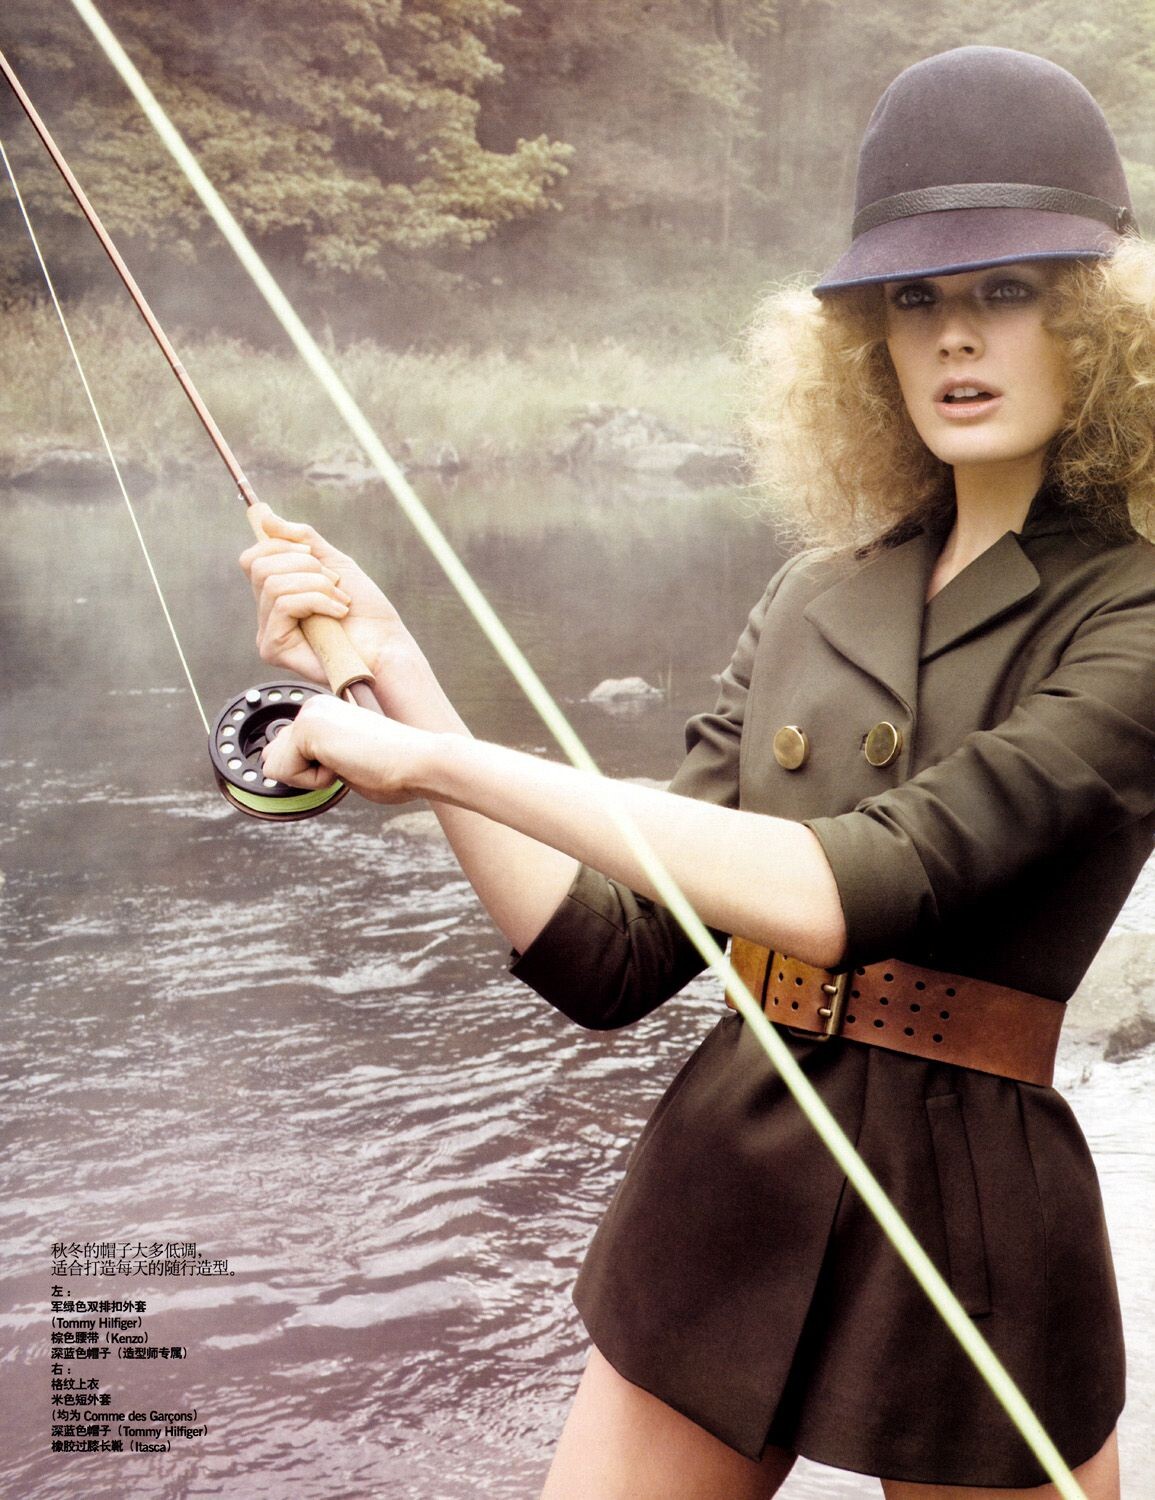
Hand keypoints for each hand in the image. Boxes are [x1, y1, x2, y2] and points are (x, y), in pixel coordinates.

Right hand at [239, 503, 414, 687]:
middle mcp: (267, 614)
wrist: (387, 645)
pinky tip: (338, 614)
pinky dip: (317, 601)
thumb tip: (264, 515)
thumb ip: (301, 539)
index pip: (254, 558)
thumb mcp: (334, 563)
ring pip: (273, 584)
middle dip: (305, 565)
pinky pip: (284, 604)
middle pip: (259, 566)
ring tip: (340, 601)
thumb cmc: (366, 611)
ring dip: (317, 585)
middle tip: (334, 583)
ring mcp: (268, 633)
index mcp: (277, 594)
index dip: (281, 545)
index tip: (312, 552)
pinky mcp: (273, 649)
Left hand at [261, 694, 436, 805]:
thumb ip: (315, 762)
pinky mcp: (307, 726)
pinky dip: (314, 780)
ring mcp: (309, 713)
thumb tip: (276, 768)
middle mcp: (313, 707)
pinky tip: (345, 763)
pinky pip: (284, 772)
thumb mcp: (345, 766)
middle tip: (347, 764)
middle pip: (275, 757)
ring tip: (348, 763)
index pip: (288, 751)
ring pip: (276, 766)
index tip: (347, 764)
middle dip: (305, 774)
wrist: (418, 761)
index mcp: (325, 713)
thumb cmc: (394, 769)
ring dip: (310, 777)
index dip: (311, 770)